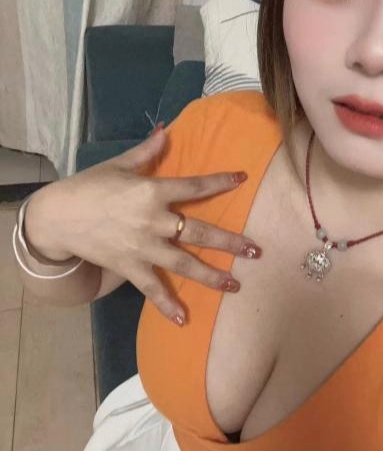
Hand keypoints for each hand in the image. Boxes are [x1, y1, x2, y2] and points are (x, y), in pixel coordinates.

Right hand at [25, 124, 261, 320]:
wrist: (56, 216)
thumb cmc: (89, 186)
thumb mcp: (118, 164)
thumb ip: (146, 151)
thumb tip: (166, 131)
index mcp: (152, 192)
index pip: (195, 187)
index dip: (220, 182)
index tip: (243, 179)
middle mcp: (153, 221)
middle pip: (199, 232)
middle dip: (230, 242)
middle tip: (256, 251)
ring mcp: (142, 247)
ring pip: (184, 264)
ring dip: (211, 276)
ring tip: (235, 285)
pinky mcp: (129, 267)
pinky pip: (152, 288)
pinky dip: (167, 305)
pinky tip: (184, 320)